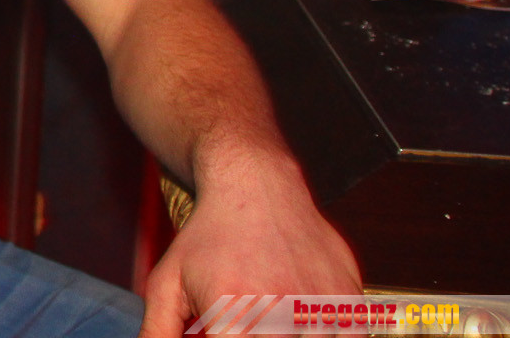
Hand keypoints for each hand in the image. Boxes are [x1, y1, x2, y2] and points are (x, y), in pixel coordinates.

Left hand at [139, 162, 359, 337]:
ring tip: (274, 311)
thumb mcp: (169, 282)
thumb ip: (159, 330)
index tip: (228, 330)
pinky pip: (347, 333)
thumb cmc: (208, 238)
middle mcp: (281, 315)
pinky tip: (303, 314)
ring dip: (296, 333)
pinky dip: (326, 330)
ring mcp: (321, 307)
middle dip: (260, 336)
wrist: (255, 187)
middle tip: (250, 320)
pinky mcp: (350, 299)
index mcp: (234, 318)